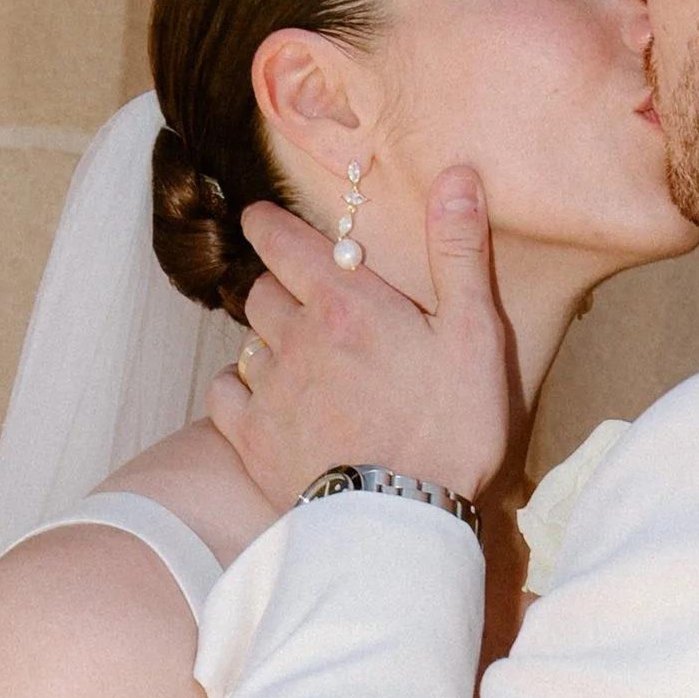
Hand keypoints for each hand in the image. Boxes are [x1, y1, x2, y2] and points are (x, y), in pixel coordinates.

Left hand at [208, 170, 513, 509]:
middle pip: (261, 291)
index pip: (281, 240)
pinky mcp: (253, 441)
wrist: (403, 521)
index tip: (262, 219)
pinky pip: (224, 396)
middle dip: (278, 288)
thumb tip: (456, 176)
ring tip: (298, 361)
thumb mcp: (474, 334)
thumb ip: (458, 252)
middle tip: (306, 304)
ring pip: (246, 343)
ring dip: (266, 344)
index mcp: (345, 302)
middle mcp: (295, 337)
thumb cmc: (450, 429)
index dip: (268, 224)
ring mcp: (269, 391)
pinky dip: (238, 391)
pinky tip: (263, 400)